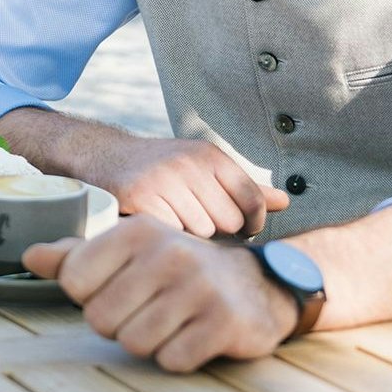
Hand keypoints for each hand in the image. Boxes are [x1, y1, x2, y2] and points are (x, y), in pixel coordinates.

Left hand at [24, 219, 298, 370]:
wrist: (255, 285)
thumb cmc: (176, 269)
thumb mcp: (129, 252)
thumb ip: (77, 255)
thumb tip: (29, 256)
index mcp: (137, 232)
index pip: (74, 281)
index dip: (90, 297)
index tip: (117, 290)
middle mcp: (168, 253)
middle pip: (100, 318)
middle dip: (119, 324)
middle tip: (147, 310)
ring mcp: (198, 287)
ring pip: (134, 342)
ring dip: (148, 342)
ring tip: (170, 322)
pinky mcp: (223, 322)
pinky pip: (172, 360)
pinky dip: (178, 357)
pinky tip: (193, 336)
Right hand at [93, 136, 289, 238]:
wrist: (106, 157)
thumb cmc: (163, 169)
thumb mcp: (205, 170)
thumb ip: (244, 189)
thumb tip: (285, 202)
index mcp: (211, 156)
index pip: (252, 200)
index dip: (251, 223)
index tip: (240, 228)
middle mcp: (191, 164)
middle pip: (229, 222)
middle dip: (216, 229)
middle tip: (195, 220)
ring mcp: (165, 179)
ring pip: (202, 231)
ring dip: (189, 235)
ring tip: (174, 220)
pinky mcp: (141, 196)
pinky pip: (173, 233)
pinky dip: (167, 235)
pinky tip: (158, 223)